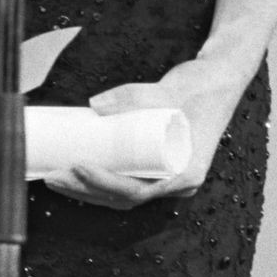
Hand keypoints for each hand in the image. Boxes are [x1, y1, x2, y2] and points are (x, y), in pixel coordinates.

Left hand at [42, 56, 247, 210]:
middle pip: (124, 198)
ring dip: (89, 189)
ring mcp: (168, 176)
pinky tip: (78, 172)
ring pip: (123, 194)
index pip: (137, 191)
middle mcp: (177, 182)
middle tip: (55, 175)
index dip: (104, 183)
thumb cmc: (202, 86)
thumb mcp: (170, 88)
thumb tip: (94, 105)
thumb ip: (134, 96)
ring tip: (57, 177)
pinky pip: (128, 181)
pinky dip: (103, 180)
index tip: (78, 166)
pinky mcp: (159, 165)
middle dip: (86, 190)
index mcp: (186, 173)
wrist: (221, 79)